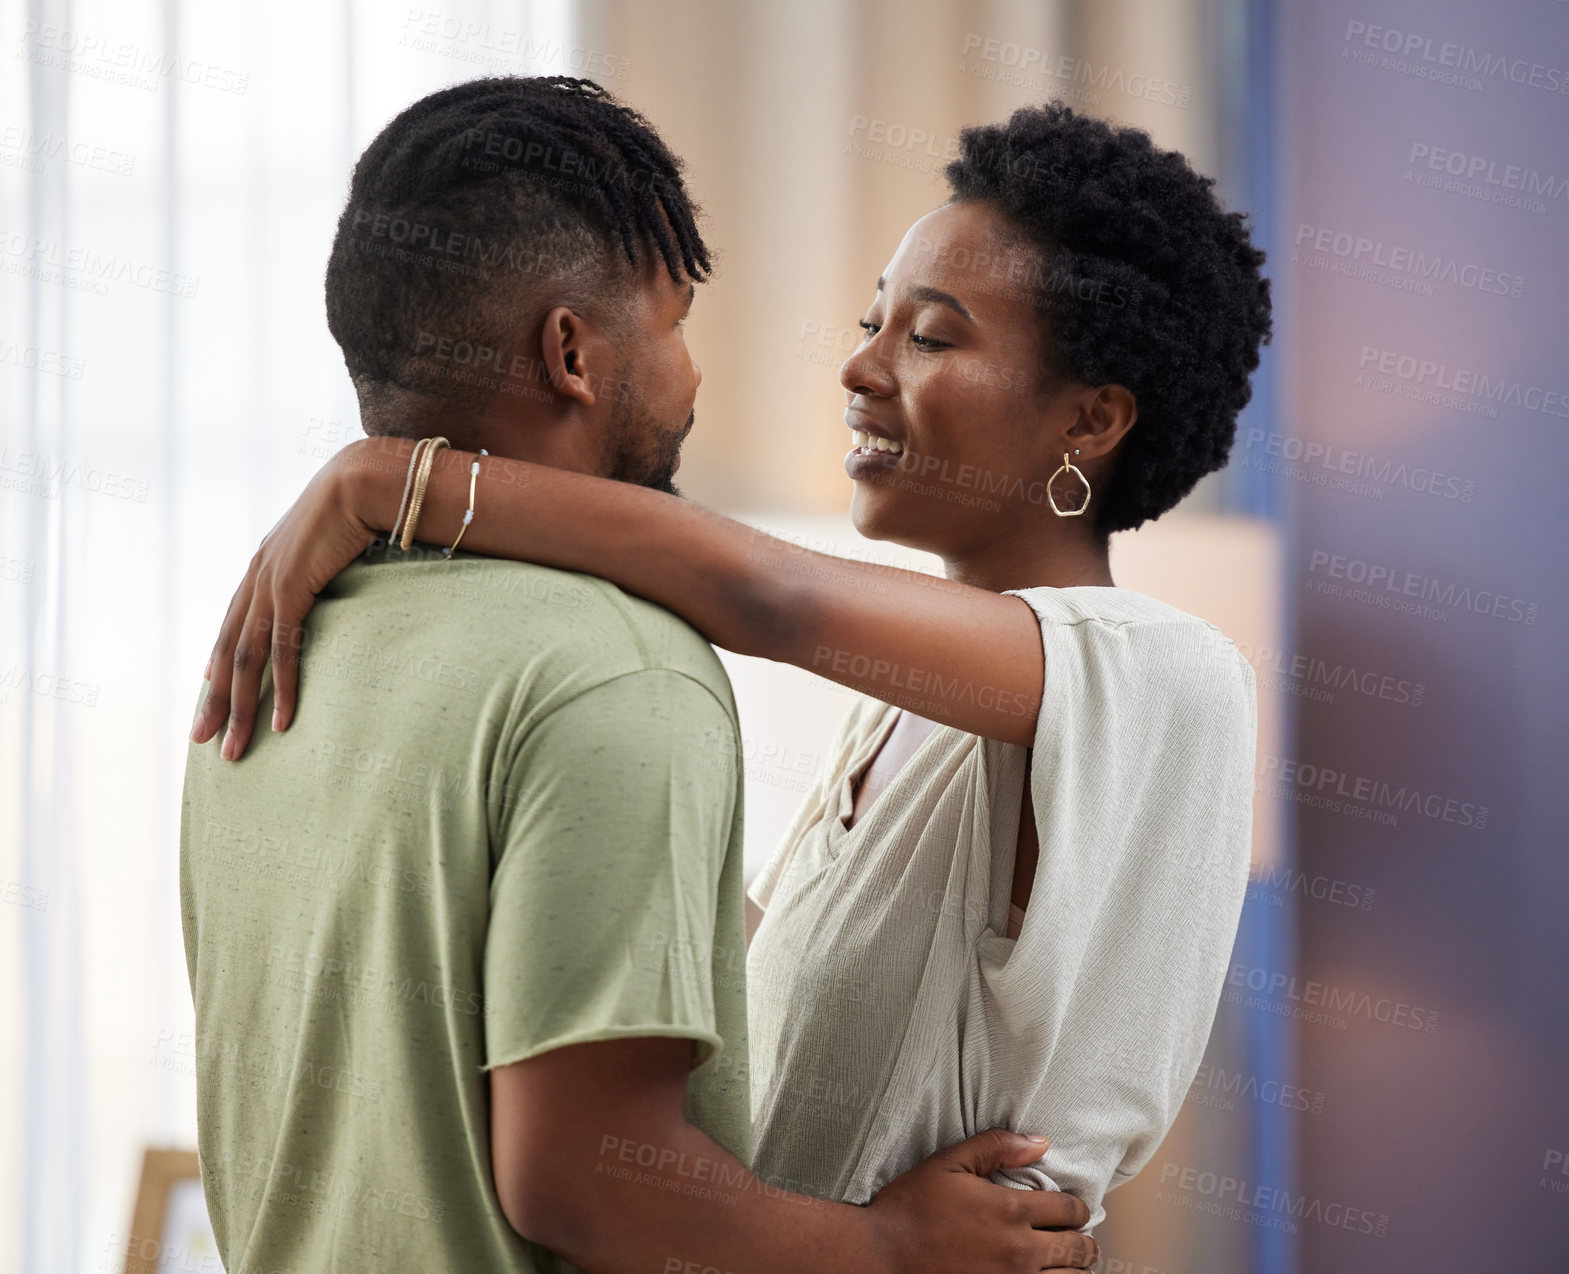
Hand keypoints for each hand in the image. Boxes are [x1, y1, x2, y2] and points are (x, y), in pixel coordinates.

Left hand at [190, 442, 385, 758]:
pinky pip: (281, 650)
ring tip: (235, 748)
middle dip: (215, 701)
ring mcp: (269, 583)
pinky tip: (282, 722)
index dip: (219, 665)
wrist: (364, 478)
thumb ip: (325, 563)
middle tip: (204, 739)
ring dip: (239, 709)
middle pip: (226, 652)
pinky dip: (281, 689)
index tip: (211, 696)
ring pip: (245, 660)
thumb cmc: (360, 504)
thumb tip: (344, 575)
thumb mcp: (333, 541)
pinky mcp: (290, 589)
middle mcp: (257, 576)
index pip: (233, 627)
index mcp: (264, 565)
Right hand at [866, 1129, 1097, 1273]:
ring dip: (1076, 1271)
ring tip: (1070, 1265)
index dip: (1078, 1208)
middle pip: (1078, 1249)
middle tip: (1079, 1239)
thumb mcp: (949, 1163)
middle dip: (1083, 1241)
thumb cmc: (912, 1207)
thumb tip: (1040, 1142)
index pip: (1069, 1210)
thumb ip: (996, 1146)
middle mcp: (1019, 1251)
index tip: (1074, 1210)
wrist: (882, 1256)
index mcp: (1010, 1211)